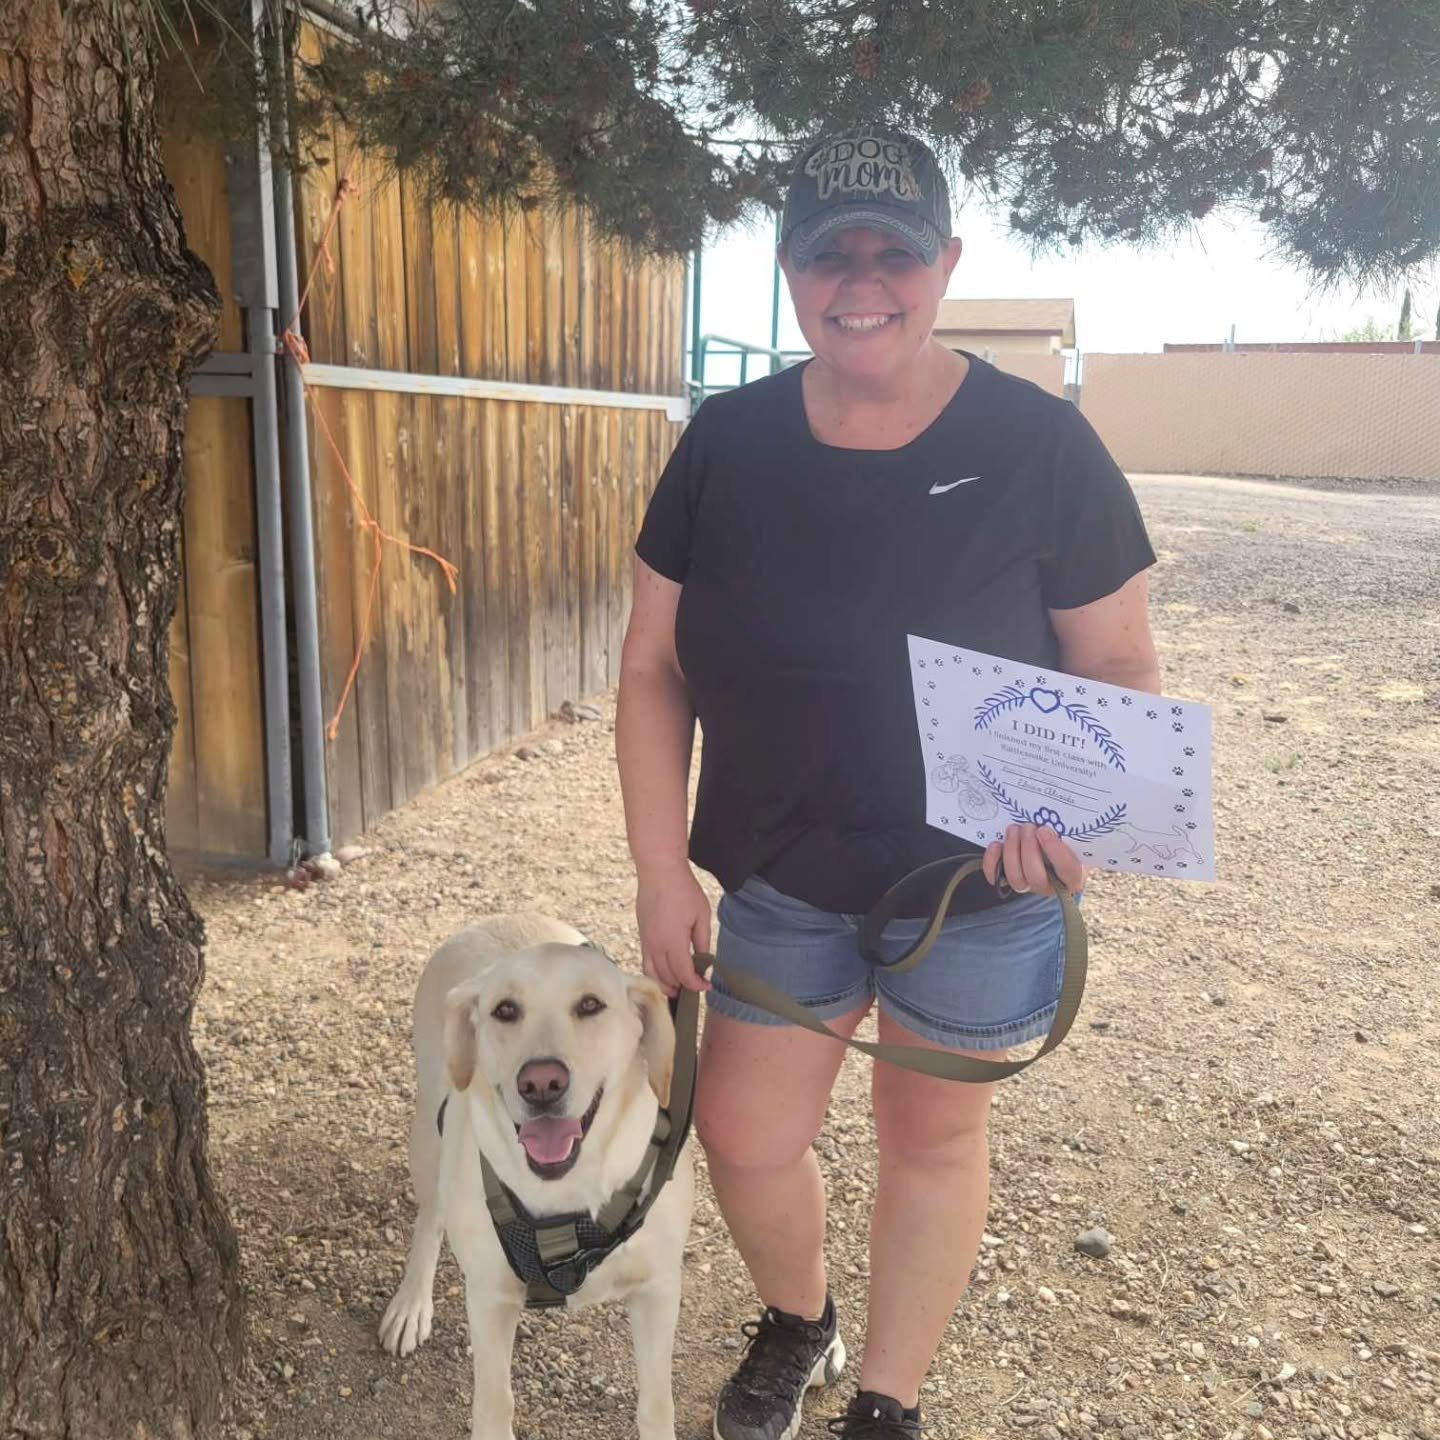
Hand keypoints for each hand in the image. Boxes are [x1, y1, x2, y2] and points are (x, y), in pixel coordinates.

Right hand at [635, 860, 711, 997]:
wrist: (659, 871)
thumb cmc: (683, 889)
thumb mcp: (701, 914)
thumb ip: (702, 941)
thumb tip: (704, 960)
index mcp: (674, 942)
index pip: (684, 975)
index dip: (696, 985)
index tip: (706, 986)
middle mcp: (656, 946)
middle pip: (667, 978)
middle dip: (682, 987)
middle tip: (696, 987)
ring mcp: (646, 941)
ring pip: (652, 974)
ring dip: (665, 985)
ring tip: (679, 988)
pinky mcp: (641, 935)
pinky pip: (645, 962)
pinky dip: (654, 973)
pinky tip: (664, 974)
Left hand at [982, 823, 1085, 897]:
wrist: (1049, 843)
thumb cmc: (1065, 840)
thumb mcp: (1072, 837)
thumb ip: (1066, 833)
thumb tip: (1052, 820)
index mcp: (1072, 877)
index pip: (1066, 870)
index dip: (1055, 851)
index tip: (1044, 830)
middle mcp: (1050, 886)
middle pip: (1036, 876)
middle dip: (1029, 850)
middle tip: (1028, 827)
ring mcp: (1028, 885)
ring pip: (1016, 878)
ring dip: (1012, 851)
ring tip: (1013, 829)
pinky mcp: (1008, 881)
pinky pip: (996, 877)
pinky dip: (993, 861)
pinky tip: (996, 844)